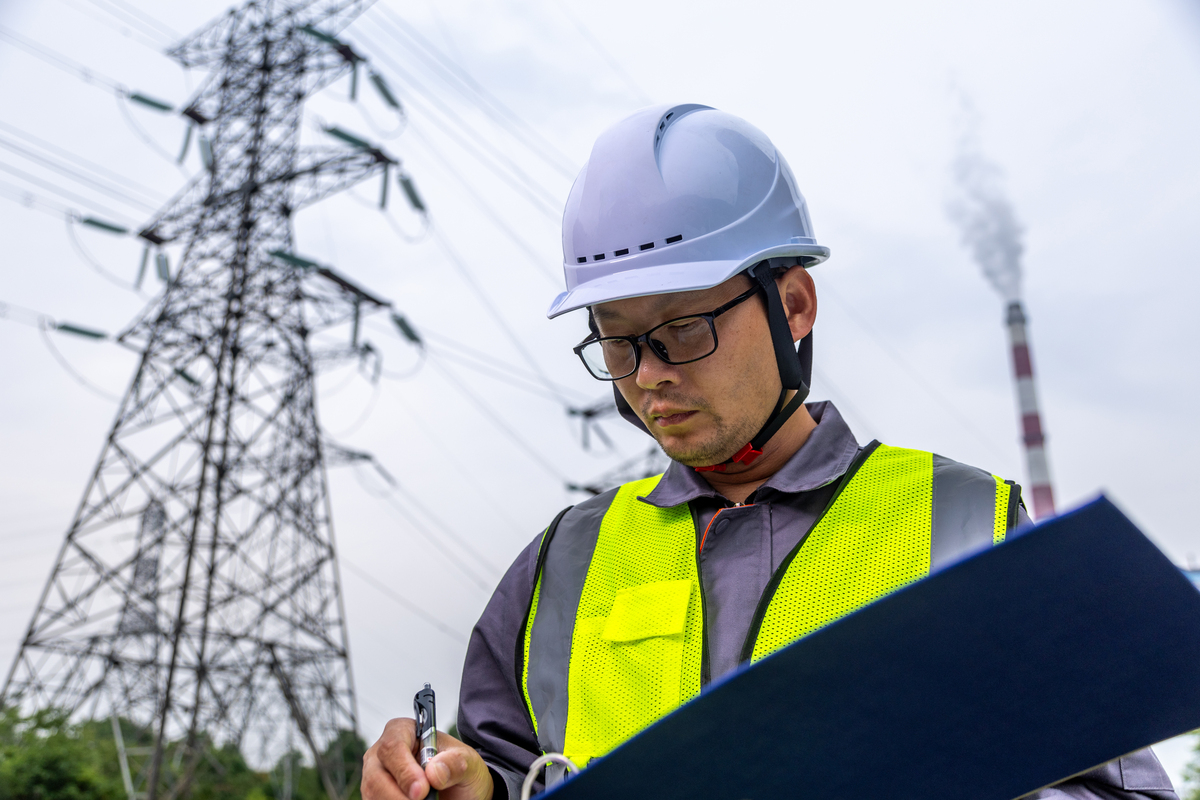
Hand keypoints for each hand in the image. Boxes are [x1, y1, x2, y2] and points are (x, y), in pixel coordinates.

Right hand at [362, 717, 494, 799]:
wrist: (459, 790)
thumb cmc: (459, 768)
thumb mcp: (468, 762)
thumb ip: (455, 763)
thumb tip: (433, 771)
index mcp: (405, 732)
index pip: (393, 745)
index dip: (405, 770)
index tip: (422, 790)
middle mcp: (384, 753)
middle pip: (376, 775)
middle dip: (398, 796)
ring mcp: (376, 776)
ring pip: (373, 794)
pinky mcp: (376, 795)